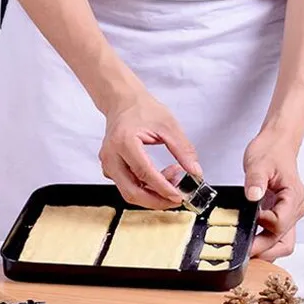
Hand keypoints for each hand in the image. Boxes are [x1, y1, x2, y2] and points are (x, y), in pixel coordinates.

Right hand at [100, 92, 201, 208]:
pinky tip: (159, 178)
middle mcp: (111, 156)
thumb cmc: (142, 109)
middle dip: (156, 200)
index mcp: (124, 141)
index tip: (179, 196)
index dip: (163, 188)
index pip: (144, 173)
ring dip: (152, 194)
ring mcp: (107, 164)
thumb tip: (195, 172)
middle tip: (176, 199)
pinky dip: (144, 188)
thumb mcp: (168, 126)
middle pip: (132, 191)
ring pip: (128, 192)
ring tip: (171, 181)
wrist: (123, 103)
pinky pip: (127, 186)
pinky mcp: (110, 169)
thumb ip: (183, 150)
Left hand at [243, 130, 303, 260]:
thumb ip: (256, 180)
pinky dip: (264, 242)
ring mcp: (290, 214)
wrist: (277, 144)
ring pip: (282, 244)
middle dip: (263, 249)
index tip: (245, 221)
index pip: (280, 224)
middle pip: (284, 242)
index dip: (261, 226)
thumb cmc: (272, 151)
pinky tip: (248, 240)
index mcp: (293, 197)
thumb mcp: (259, 162)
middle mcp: (295, 209)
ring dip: (265, 250)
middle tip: (241, 250)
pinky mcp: (281, 214)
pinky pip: (276, 236)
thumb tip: (253, 196)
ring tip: (244, 249)